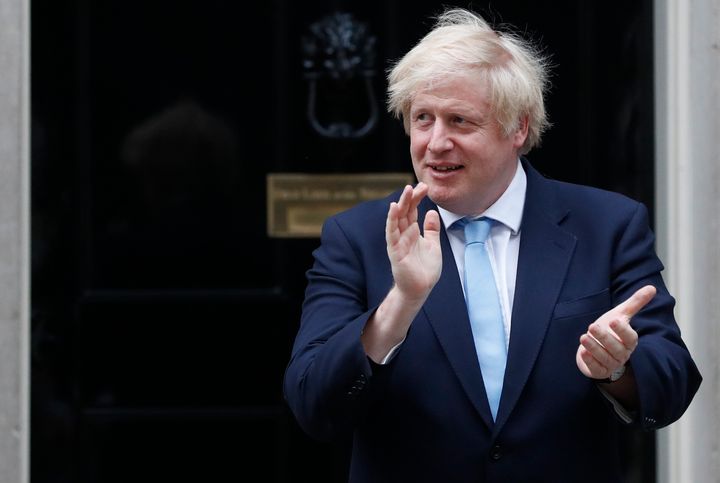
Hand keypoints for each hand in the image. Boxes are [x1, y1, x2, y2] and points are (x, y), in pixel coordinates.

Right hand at [385, 183, 441, 301]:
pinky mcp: (395, 251)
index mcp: (413, 232)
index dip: (418, 198)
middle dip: (411, 197)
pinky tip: (394, 208)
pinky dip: (392, 220)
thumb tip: (432, 212)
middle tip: (417, 184)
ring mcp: (398, 242)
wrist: (420, 289)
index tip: (425, 186)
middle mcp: (404, 234)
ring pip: (397, 219)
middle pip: (405, 212)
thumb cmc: (425, 269)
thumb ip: (432, 229)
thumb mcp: (433, 245)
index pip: (413, 211)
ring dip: (401, 204)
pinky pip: (392, 233)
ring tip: (406, 191)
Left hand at [576, 285, 655, 380]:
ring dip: (594, 348)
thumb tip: (652, 288)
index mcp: (629, 341)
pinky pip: (595, 368)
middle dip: (604, 337)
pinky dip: (589, 361)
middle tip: (592, 326)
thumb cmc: (610, 330)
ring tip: (583, 337)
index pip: (630, 337)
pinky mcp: (599, 371)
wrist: (596, 348)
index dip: (622, 330)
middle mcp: (622, 354)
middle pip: (615, 348)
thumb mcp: (621, 315)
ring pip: (604, 358)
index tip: (614, 320)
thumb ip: (635, 303)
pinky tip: (582, 352)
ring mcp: (611, 364)